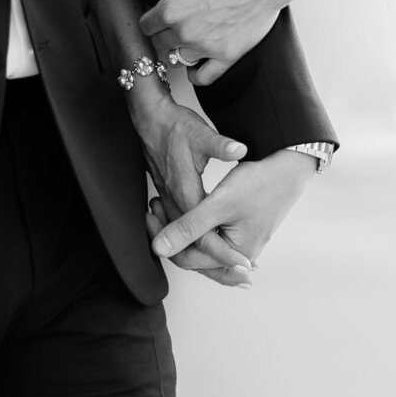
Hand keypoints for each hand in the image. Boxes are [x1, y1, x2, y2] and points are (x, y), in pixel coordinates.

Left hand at [116, 0, 282, 85]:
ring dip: (179, 49)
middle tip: (174, 23)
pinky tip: (194, 66)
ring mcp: (206, 47)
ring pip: (177, 58)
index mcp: (172, 8)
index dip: (151, 18)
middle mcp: (185, 31)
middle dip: (163, 33)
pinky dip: (196, 75)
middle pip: (159, 43)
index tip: (159, 13)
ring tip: (187, 37)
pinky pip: (203, 77)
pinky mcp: (227, 56)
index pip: (145, 25)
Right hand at [125, 82, 253, 288]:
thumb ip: (220, 145)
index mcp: (185, 193)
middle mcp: (175, 202)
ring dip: (209, 256)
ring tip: (235, 269)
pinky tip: (216, 243)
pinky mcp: (170, 197)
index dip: (225, 253)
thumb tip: (239, 149)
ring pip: (187, 241)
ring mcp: (170, 201)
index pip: (205, 235)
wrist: (149, 119)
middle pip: (194, 246)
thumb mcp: (200, 134)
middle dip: (219, 264)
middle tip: (244, 277)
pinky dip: (199, 242)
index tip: (245, 265)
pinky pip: (184, 229)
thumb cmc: (173, 126)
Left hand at [149, 149, 316, 267]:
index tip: (150, 213)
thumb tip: (158, 249)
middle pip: (194, 254)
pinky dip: (195, 226)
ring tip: (164, 206)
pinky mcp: (242, 232)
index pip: (187, 258)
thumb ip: (189, 228)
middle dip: (171, 233)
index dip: (164, 237)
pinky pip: (212, 237)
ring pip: (202, 245)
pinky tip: (183, 212)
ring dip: (181, 229)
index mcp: (233, 255)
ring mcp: (241, 245)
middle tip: (154, 207)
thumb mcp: (219, 204)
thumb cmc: (259, 183)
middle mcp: (238, 256)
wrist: (289, 168)